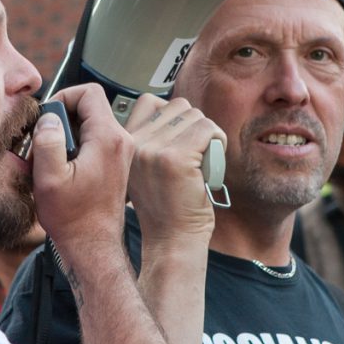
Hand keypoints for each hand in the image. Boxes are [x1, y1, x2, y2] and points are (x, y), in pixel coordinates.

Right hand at [30, 84, 133, 260]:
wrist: (93, 246)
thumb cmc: (73, 219)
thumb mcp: (49, 178)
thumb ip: (47, 141)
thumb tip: (49, 118)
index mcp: (108, 138)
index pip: (89, 92)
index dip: (64, 97)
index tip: (48, 118)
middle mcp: (121, 141)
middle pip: (90, 107)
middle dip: (63, 118)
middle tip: (45, 143)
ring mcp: (122, 153)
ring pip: (92, 124)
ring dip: (69, 134)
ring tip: (53, 160)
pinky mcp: (117, 164)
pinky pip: (96, 141)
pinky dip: (78, 147)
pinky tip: (64, 170)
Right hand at [125, 94, 225, 248]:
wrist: (171, 241)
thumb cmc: (166, 209)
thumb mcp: (146, 169)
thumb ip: (152, 138)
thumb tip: (173, 111)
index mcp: (125, 144)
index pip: (148, 102)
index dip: (171, 117)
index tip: (179, 142)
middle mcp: (134, 144)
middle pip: (177, 106)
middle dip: (193, 127)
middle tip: (193, 157)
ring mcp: (153, 150)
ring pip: (195, 116)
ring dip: (207, 135)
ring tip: (200, 162)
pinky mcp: (176, 159)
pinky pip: (208, 129)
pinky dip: (218, 142)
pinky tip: (210, 165)